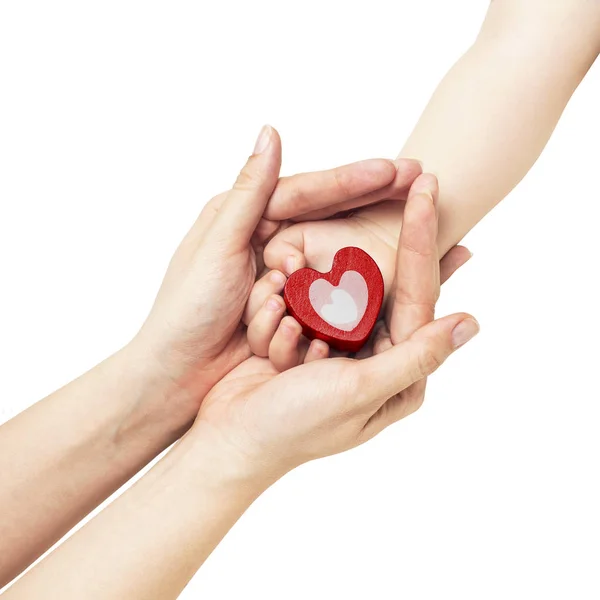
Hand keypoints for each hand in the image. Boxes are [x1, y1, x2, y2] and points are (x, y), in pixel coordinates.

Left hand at [130, 126, 421, 417]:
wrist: (179, 372)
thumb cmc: (188, 308)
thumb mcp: (217, 245)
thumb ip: (249, 191)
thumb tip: (272, 130)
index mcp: (243, 215)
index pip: (305, 191)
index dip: (350, 180)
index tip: (395, 170)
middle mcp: (264, 235)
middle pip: (327, 210)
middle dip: (372, 194)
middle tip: (418, 176)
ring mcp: (280, 269)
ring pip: (333, 242)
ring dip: (370, 226)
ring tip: (413, 211)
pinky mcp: (289, 300)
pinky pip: (328, 282)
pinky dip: (355, 272)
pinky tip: (389, 258)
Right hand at [192, 173, 478, 479]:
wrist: (229, 441)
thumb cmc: (295, 426)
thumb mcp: (360, 390)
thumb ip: (417, 356)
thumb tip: (472, 323)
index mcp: (399, 371)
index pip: (420, 293)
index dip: (423, 240)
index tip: (428, 188)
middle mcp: (375, 357)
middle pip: (382, 285)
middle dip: (369, 251)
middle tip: (399, 187)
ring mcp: (336, 347)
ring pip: (333, 292)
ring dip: (303, 290)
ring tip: (287, 304)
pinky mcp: (303, 340)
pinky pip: (300, 305)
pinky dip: (281, 308)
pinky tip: (268, 325)